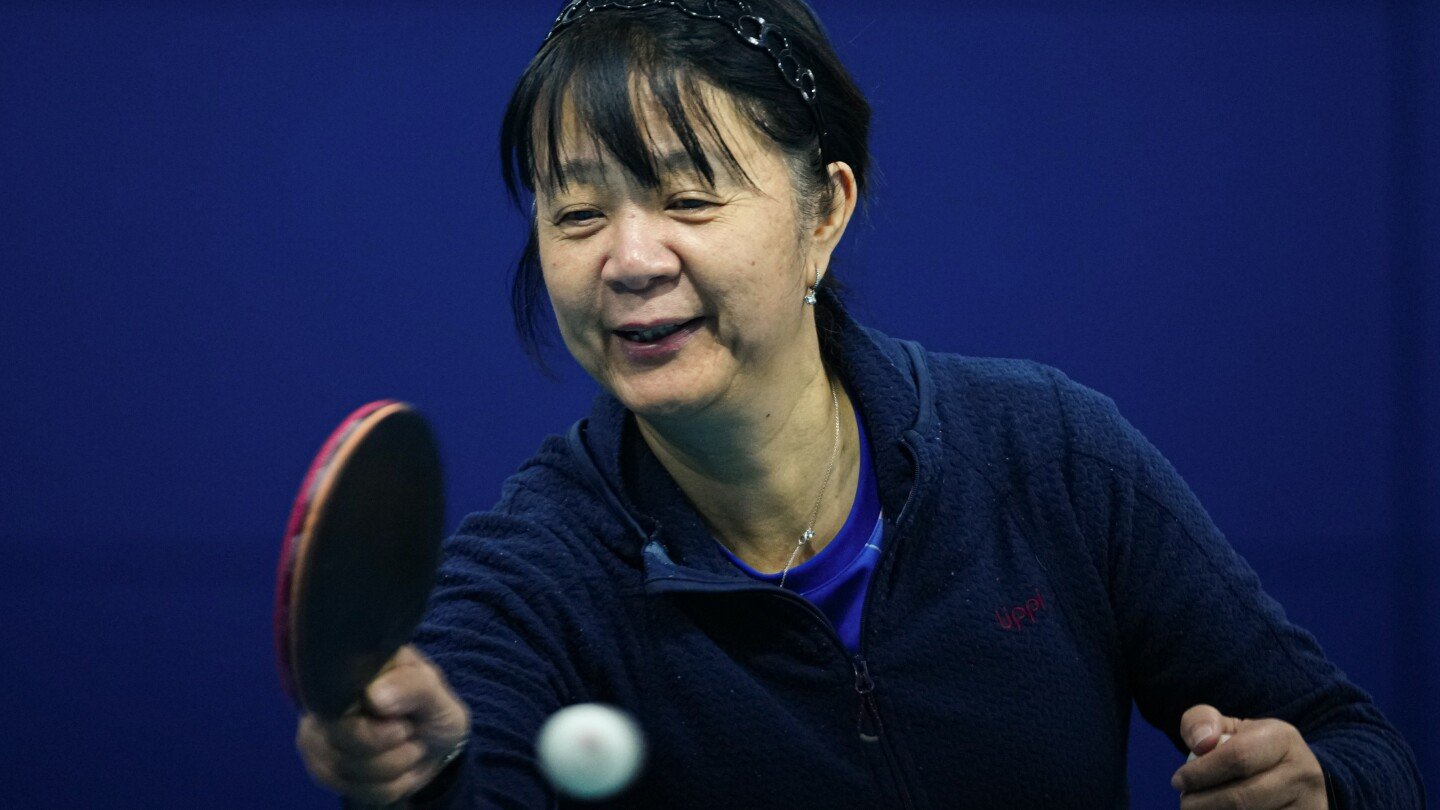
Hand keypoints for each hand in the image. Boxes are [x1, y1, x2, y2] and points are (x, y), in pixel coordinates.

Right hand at [296, 645, 470, 804]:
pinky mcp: (321, 767)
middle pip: (340, 738)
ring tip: (404, 747)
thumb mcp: (435, 692)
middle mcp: (323, 698)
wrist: (433, 743)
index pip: (336, 698)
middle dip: (389, 745)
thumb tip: (373, 696)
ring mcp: (316, 734)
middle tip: (408, 731)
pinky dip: (385, 786)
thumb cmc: (431, 709)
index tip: (402, 724)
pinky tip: (395, 768)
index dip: (371, 725)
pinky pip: (351, 789)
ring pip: (344, 768)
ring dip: (391, 767)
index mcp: (351, 668)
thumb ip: (412, 686)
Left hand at [1170, 704, 1325, 808]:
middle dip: (1203, 804)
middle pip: (1242, 798)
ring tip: (1199, 809)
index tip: (1178, 781)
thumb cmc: (1252, 750)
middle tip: (1185, 803)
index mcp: (1283, 738)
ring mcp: (1307, 805)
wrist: (1297, 777)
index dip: (1201, 772)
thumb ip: (1202, 723)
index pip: (1237, 757)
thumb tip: (1200, 742)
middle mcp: (1302, 773)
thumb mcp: (1231, 728)